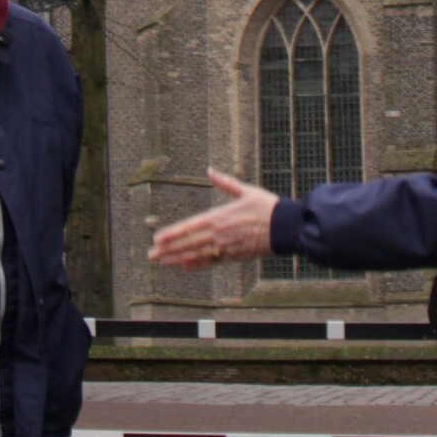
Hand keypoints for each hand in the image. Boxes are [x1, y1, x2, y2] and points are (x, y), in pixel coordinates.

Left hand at [148, 170, 278, 266]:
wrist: (286, 227)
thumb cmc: (267, 207)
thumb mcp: (246, 191)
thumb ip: (225, 183)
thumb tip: (210, 170)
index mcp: (221, 216)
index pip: (190, 227)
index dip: (172, 234)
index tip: (157, 238)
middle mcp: (220, 233)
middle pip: (189, 243)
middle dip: (169, 249)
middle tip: (151, 254)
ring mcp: (227, 247)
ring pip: (198, 254)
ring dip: (178, 258)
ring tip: (162, 261)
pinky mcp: (235, 256)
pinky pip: (212, 261)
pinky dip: (198, 264)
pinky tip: (185, 266)